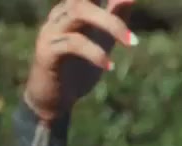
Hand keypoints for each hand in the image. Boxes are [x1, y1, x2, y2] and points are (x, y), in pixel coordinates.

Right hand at [23, 0, 136, 121]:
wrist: (55, 99)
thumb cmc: (79, 67)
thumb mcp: (102, 41)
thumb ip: (114, 19)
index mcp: (72, 10)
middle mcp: (60, 15)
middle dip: (113, 14)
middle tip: (135, 37)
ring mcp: (51, 31)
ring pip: (79, 13)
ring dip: (110, 25)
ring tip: (132, 44)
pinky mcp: (46, 52)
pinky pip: (72, 44)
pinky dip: (95, 53)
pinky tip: (109, 67)